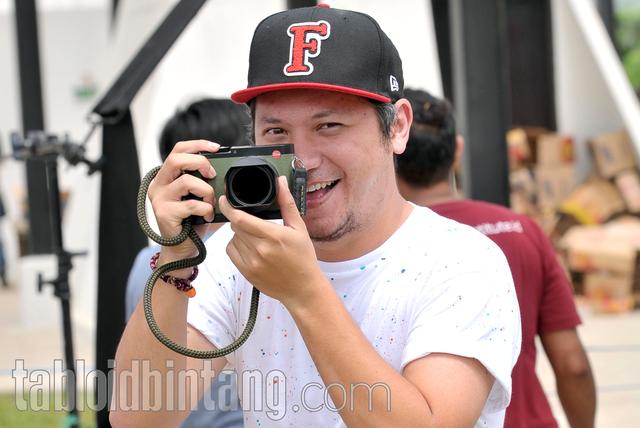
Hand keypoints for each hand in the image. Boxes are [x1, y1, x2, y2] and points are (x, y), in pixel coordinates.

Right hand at [148, 140, 218, 265]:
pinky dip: (206, 209)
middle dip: (200, 162)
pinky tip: (208, 216)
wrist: (182, 249)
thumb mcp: (198, 197)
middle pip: (176, 159)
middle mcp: (158, 185)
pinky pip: (192, 204)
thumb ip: (204, 181)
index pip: (178, 150)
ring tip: (210, 203)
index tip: (216, 148)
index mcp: (166, 178)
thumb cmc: (192, 223)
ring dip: (206, 191)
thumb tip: (224, 168)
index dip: (197, 145)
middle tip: (212, 175)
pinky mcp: (164, 213)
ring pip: (187, 181)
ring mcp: (159, 199)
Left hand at [219, 176, 324, 307]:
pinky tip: (250, 247)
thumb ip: (287, 203)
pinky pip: (231, 252)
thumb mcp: (299, 228)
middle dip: (240, 219)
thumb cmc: (303, 258)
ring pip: (232, 238)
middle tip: (252, 221)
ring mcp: (251, 263)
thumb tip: (281, 182)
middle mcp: (260, 250)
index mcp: (273, 236)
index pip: (240, 218)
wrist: (303, 288)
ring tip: (256, 237)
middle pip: (235, 226)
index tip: (225, 200)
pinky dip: (236, 246)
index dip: (228, 207)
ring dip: (239, 233)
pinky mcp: (246, 272)